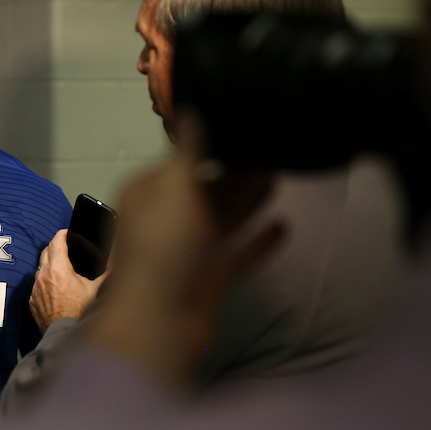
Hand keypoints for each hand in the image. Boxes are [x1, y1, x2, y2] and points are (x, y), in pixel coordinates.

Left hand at [30, 229, 105, 331]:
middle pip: (45, 251)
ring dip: (49, 265)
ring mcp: (35, 288)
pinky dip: (44, 282)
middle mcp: (43, 276)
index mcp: (58, 269)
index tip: (67, 233)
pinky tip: (55, 288)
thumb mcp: (96, 290)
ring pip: (40, 268)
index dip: (62, 234)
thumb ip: (107, 273)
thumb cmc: (80, 313)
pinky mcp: (32, 299)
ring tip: (61, 269)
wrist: (64, 334)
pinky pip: (36, 285)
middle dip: (55, 246)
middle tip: (65, 248)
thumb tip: (117, 262)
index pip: (56, 242)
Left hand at [89, 114, 283, 385]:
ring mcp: (186, 256)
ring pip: (221, 222)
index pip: (177, 163)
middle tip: (270, 151)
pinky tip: (284, 226)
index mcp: (147, 195)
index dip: (205, 147)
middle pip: (202, 192)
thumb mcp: (174, 186)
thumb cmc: (164, 245)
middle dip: (233, 174)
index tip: (239, 128)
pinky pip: (236, 258)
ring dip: (247, 202)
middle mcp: (163, 223)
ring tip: (277, 177)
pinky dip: (257, 243)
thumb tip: (189, 108)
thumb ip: (188, 149)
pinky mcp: (207, 284)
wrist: (161, 321)